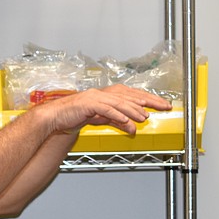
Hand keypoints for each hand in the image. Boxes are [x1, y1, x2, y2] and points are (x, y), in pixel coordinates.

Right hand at [43, 85, 171, 134]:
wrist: (55, 117)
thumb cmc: (75, 116)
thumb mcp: (100, 119)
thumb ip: (116, 120)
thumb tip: (131, 126)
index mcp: (106, 94)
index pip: (132, 95)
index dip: (149, 98)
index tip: (162, 104)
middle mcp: (103, 93)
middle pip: (130, 95)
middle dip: (148, 101)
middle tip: (163, 106)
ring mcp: (95, 97)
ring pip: (119, 102)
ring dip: (134, 110)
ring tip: (145, 116)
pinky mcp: (88, 104)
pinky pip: (106, 109)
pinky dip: (117, 114)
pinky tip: (126, 120)